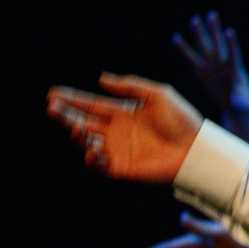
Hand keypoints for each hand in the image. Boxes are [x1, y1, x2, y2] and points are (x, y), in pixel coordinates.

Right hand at [47, 75, 202, 182]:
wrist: (196, 148)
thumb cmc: (181, 120)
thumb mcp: (157, 94)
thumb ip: (130, 86)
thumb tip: (101, 79)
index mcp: (123, 112)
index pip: (90, 105)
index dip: (72, 99)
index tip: (53, 93)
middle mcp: (116, 131)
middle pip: (82, 122)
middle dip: (65, 116)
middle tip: (52, 108)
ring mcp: (117, 150)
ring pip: (86, 143)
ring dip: (77, 136)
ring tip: (77, 127)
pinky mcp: (122, 168)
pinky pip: (99, 166)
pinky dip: (92, 159)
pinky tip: (92, 149)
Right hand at [173, 11, 248, 116]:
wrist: (234, 104)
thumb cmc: (243, 103)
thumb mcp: (247, 105)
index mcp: (235, 70)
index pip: (234, 54)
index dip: (232, 44)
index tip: (230, 31)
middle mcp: (223, 64)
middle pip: (219, 45)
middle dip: (215, 31)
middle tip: (212, 15)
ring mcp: (212, 66)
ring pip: (205, 46)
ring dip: (200, 34)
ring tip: (195, 19)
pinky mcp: (202, 71)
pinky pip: (190, 58)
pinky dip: (184, 50)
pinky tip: (176, 38)